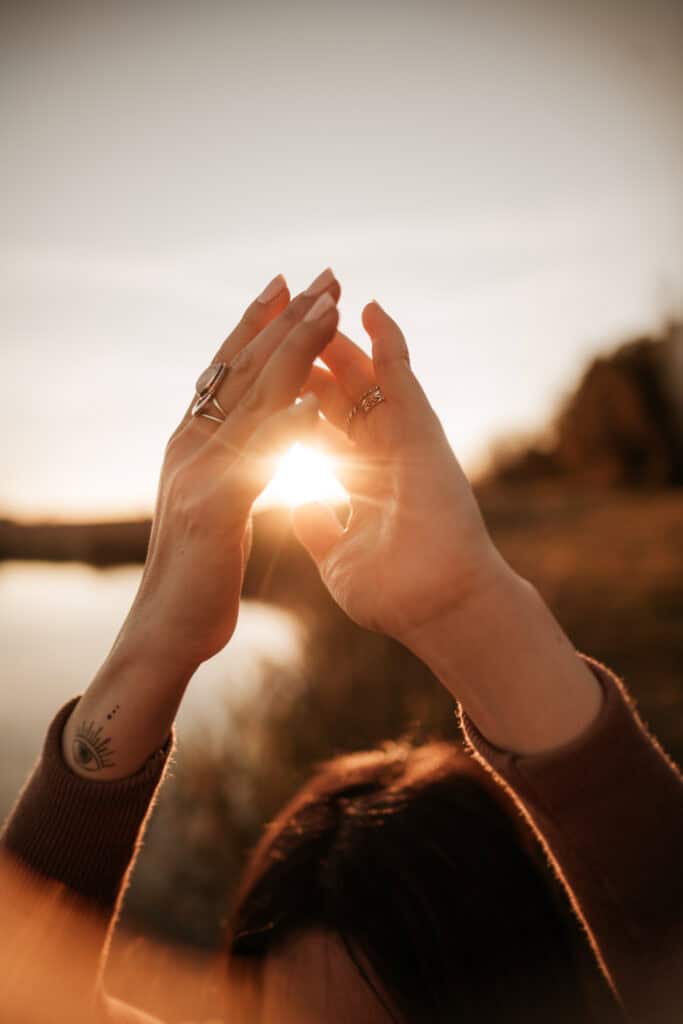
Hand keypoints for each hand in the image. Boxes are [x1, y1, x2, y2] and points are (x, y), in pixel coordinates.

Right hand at [116, 269, 340, 674]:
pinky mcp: (212, 507)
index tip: (292, 286)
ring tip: (327, 309)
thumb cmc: (197, 570)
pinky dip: (281, 425)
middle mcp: (191, 443)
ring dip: (291, 351)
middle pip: (244, 368)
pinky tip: (309, 398)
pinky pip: (254, 457)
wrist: (166, 628)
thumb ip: (231, 466)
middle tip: (324, 274)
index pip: (231, 368)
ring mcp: (198, 471)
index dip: (261, 324)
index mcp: (194, 441)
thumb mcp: (214, 504)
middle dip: (286, 318)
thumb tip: (253, 441)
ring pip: (251, 398)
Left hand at [294, 300, 508, 649]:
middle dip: (311, 357)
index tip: (265, 371)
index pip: (320, 423)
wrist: (438, 610)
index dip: (295, 396)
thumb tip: (301, 505)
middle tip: (284, 320)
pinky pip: (403, 378)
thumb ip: (322, 526)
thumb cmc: (396, 593)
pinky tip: (370, 308)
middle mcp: (382, 452)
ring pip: (367, 377)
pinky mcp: (423, 435)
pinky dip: (388, 342)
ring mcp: (404, 440)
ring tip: (317, 298)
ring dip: (341, 339)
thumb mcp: (339, 555)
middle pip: (339, 391)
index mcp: (360, 477)